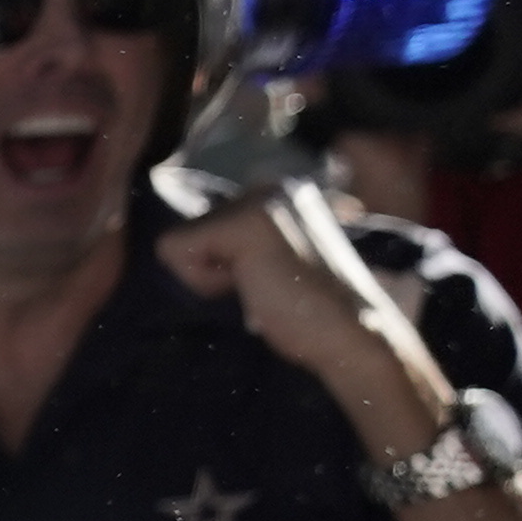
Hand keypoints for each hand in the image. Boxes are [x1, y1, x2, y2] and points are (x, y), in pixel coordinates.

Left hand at [158, 181, 459, 452]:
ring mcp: (257, 200)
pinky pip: (173, 251)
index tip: (266, 278)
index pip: (196, 229)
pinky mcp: (244, 223)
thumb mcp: (260, 265)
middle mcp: (266, 185)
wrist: (349, 334)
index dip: (218, 268)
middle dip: (212, 271)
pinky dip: (204, 282)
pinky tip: (253, 285)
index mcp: (273, 193)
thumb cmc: (306, 312)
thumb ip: (227, 248)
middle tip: (265, 284)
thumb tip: (172, 246)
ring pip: (173, 244)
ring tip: (262, 284)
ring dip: (209, 279)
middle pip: (182, 234)